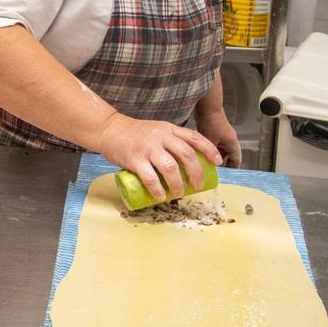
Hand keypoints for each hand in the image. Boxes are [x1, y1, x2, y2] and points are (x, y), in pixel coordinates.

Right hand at [96, 113, 223, 202]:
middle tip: (198, 186)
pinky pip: (150, 177)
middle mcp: (161, 137)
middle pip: (187, 155)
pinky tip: (161, 197)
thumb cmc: (133, 133)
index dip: (209, 150)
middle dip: (196, 173)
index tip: (218, 163)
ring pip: (170, 167)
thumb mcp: (156, 130)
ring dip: (178, 184)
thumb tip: (187, 163)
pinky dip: (157, 189)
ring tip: (179, 193)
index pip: (195, 138)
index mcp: (169, 129)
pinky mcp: (135, 159)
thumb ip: (170, 141)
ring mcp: (148, 148)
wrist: (109, 129)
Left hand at [196, 108, 242, 168]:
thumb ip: (209, 154)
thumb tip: (205, 164)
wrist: (207, 107)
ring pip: (218, 151)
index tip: (227, 177)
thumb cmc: (211, 121)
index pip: (236, 160)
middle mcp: (228, 140)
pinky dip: (207, 151)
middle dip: (220, 165)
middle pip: (227, 157)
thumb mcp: (211, 142)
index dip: (232, 169)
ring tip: (204, 165)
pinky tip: (199, 154)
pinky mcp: (213, 132)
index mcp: (232, 143)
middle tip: (213, 173)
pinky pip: (212, 145)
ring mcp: (221, 136)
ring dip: (212, 157)